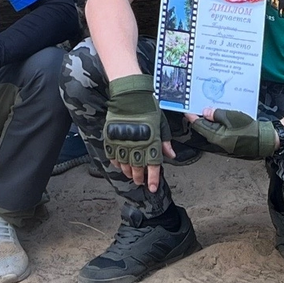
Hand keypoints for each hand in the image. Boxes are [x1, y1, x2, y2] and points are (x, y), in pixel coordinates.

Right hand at [103, 74, 170, 191]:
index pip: (153, 166)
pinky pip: (113, 155)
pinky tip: (119, 164)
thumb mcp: (161, 123)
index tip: (152, 188)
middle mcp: (137, 145)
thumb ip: (164, 141)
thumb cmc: (148, 107)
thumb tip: (171, 155)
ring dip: (128, 171)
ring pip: (125, 164)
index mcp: (151, 142)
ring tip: (130, 174)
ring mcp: (123, 142)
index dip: (153, 179)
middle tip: (140, 181)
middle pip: (138, 168)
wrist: (130, 95)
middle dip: (139, 178)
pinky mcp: (112, 138)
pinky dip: (116, 162)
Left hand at [187, 109, 280, 159]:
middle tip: (198, 104)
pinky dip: (217, 122)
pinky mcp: (229, 141)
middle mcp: (217, 141)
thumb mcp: (231, 117)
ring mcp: (223, 142)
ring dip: (209, 119)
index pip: (199, 125)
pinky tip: (220, 115)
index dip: (192, 115)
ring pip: (211, 129)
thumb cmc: (248, 129)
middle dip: (200, 116)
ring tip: (209, 107)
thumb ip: (216, 114)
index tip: (187, 108)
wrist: (263, 140)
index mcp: (215, 136)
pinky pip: (219, 131)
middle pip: (204, 127)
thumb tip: (205, 112)